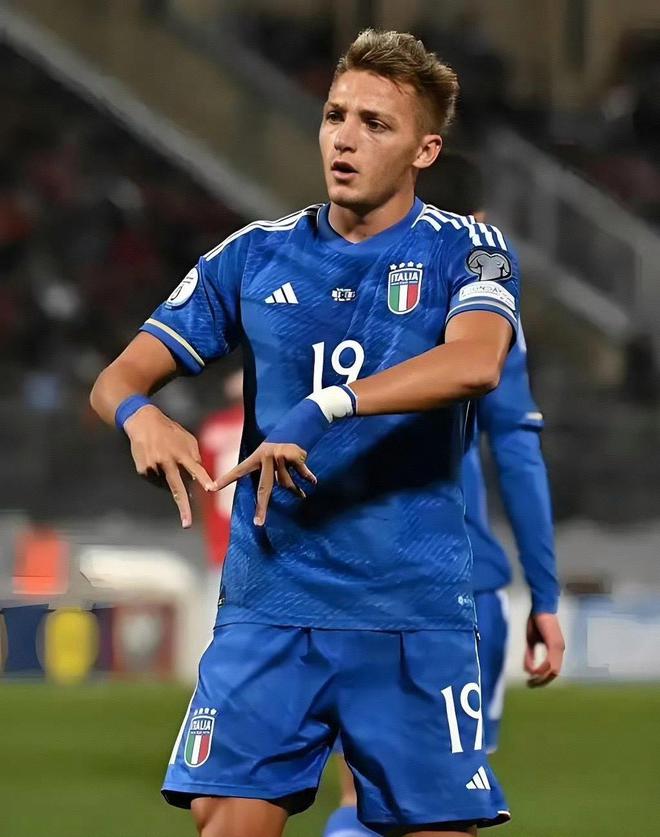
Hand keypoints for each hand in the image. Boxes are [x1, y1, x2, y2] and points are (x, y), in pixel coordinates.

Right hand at [124, 405, 215, 527]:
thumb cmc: (170, 431)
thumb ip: (194, 457)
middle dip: (183, 506)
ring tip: (164, 458)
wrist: (143, 422)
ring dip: (169, 479)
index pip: (196, 468)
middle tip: (187, 524)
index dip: (203, 479)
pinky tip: (155, 460)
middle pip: (177, 487)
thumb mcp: (187, 438)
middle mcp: (168, 461)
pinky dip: (159, 476)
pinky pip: (155, 481)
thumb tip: (198, 478)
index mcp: (182, 452)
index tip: (211, 489)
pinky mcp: (143, 470)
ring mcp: (154, 467)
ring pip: (166, 484)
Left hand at [215, 442, 316, 525]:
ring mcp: (280, 456)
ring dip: (295, 491)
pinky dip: (308, 478)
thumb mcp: (267, 459)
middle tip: (259, 523)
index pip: (238, 471)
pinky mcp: (295, 455)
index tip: (211, 488)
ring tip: (302, 496)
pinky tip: (313, 483)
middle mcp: (266, 457)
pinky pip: (302, 473)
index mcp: (256, 457)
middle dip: (262, 507)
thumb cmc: (278, 450)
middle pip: (264, 488)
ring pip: (286, 483)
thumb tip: (269, 499)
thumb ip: (268, 477)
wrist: (296, 426)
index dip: (224, 480)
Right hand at [524, 612, 564, 687]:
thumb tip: (528, 670)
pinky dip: (542, 668)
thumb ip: (530, 656)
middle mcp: (560, 650)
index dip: (542, 679)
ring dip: (542, 677)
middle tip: (530, 685)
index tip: (530, 682)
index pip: (552, 670)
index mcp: (555, 650)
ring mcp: (559, 647)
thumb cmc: (535, 622)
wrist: (539, 607)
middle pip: (554, 674)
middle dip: (542, 681)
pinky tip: (534, 671)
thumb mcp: (530, 641)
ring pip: (554, 670)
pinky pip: (550, 661)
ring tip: (531, 679)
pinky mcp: (554, 643)